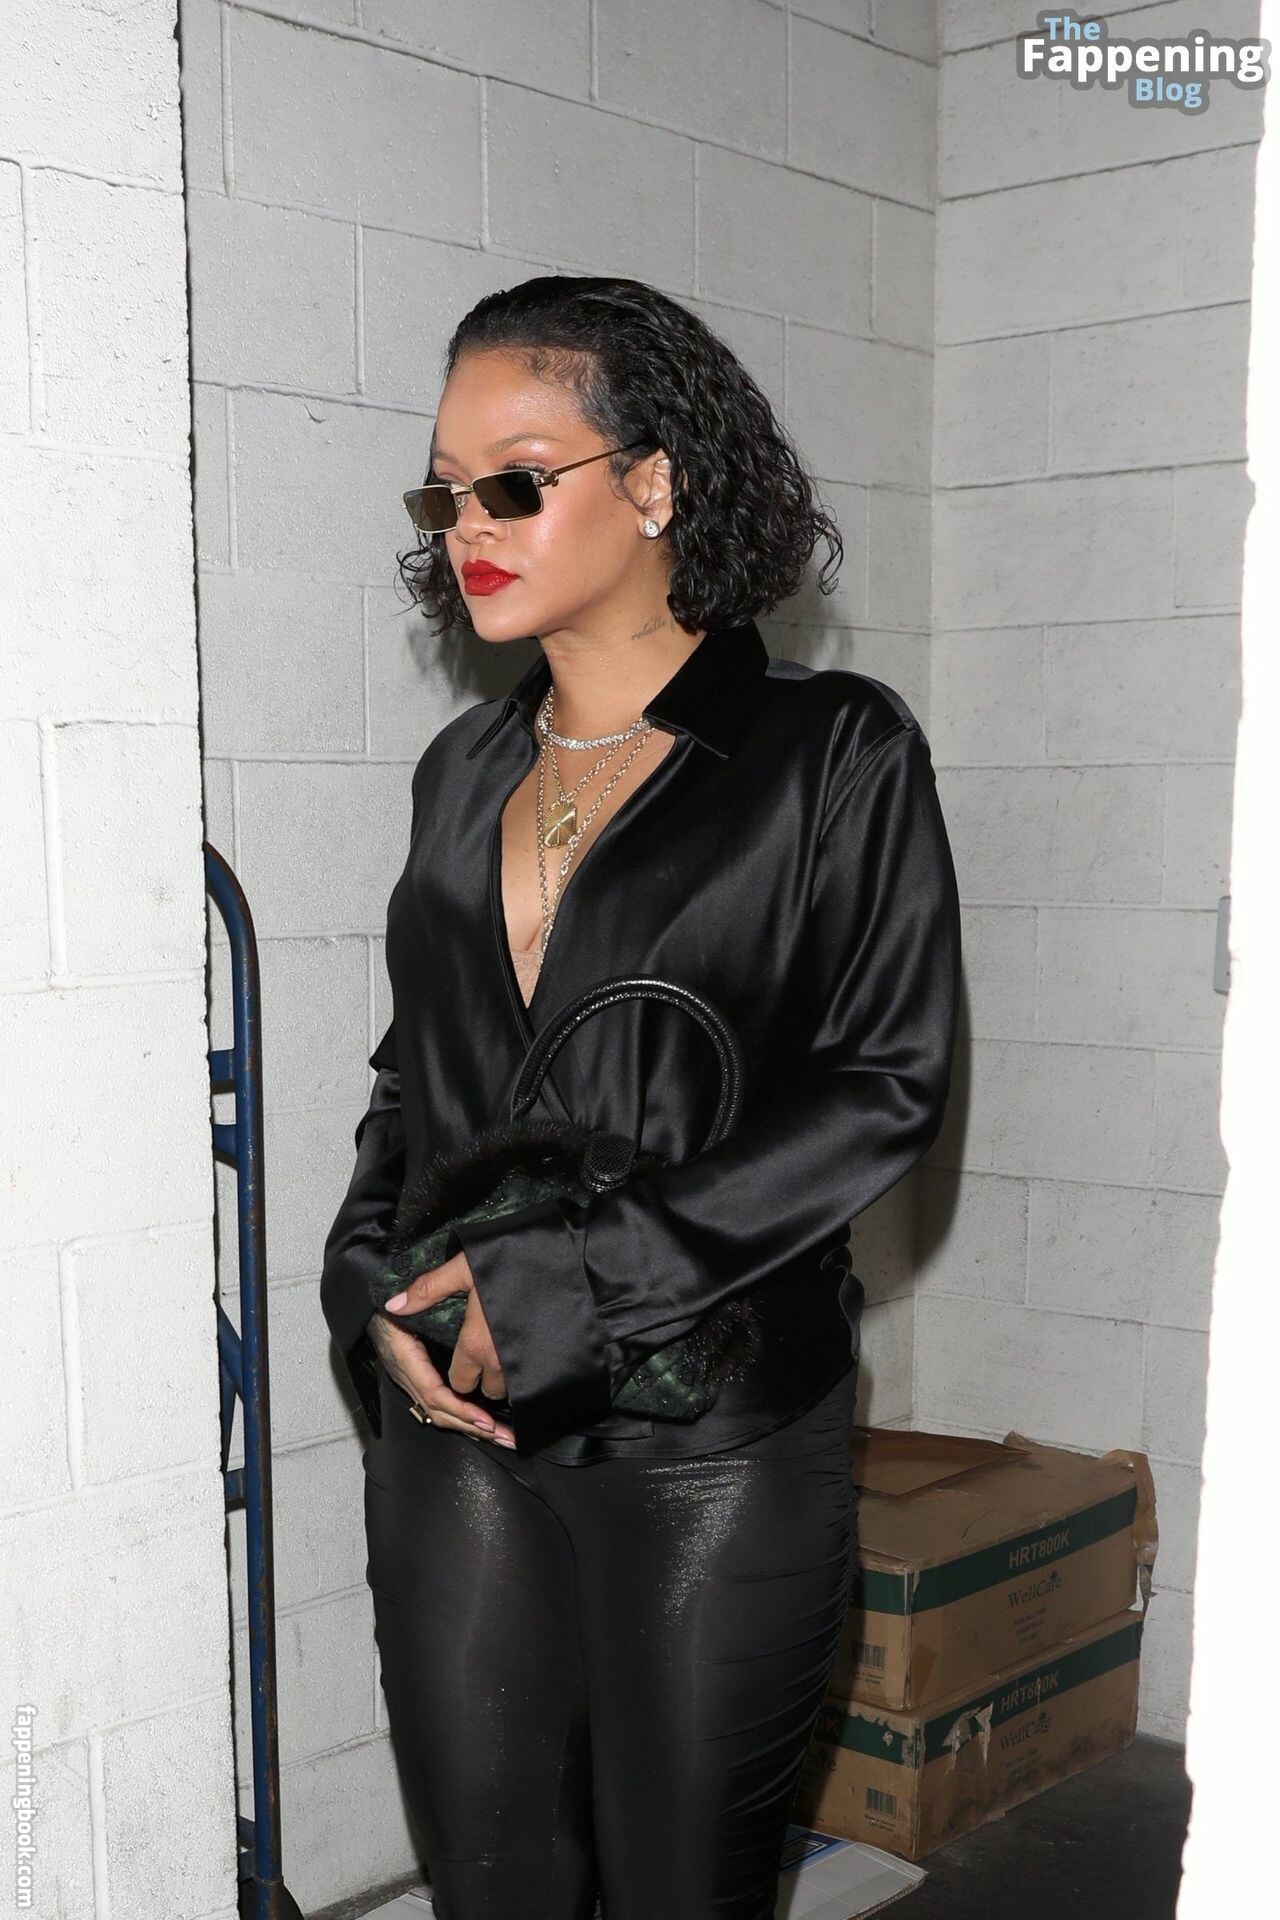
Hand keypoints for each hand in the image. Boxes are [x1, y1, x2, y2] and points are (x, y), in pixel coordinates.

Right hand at [376, 1250, 514, 1445]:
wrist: (366, 1306)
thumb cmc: (387, 1301)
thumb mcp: (404, 1297)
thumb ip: (415, 1296)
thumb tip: (399, 1303)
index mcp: (404, 1358)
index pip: (434, 1394)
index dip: (461, 1409)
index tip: (487, 1420)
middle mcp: (406, 1375)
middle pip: (440, 1412)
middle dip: (473, 1427)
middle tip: (505, 1437)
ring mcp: (409, 1380)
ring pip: (439, 1414)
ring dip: (470, 1426)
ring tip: (500, 1435)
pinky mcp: (415, 1379)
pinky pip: (437, 1406)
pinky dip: (461, 1416)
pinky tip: (480, 1422)